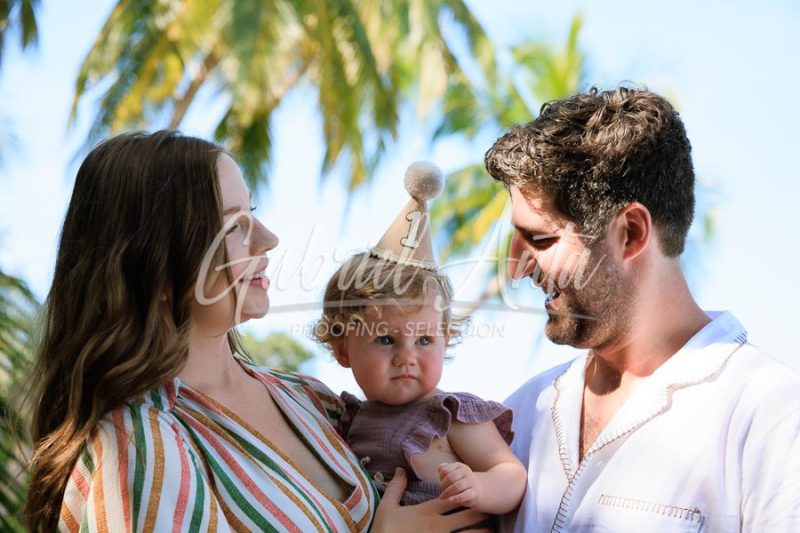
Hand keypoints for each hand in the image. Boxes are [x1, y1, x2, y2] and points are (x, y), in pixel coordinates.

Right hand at [372, 467, 489, 532]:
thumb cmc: (384, 529)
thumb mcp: (387, 506)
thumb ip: (397, 486)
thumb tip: (401, 468)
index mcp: (428, 511)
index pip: (452, 499)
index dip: (466, 495)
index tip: (477, 492)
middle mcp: (438, 525)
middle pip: (466, 516)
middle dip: (479, 513)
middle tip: (492, 510)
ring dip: (481, 532)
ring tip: (493, 530)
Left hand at [438, 462, 479, 506]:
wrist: (478, 489)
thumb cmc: (460, 482)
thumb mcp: (453, 474)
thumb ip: (444, 470)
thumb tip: (439, 468)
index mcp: (459, 466)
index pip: (445, 470)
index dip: (441, 478)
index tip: (442, 483)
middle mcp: (466, 472)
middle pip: (451, 478)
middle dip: (443, 486)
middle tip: (442, 493)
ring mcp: (471, 482)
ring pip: (457, 486)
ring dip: (448, 493)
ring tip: (443, 498)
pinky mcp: (474, 493)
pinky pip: (465, 495)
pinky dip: (456, 498)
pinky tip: (450, 500)